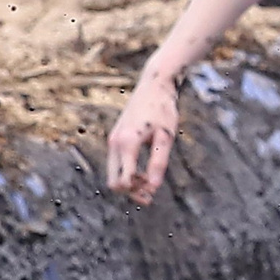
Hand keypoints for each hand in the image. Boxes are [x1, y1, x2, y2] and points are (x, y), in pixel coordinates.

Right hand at [107, 75, 179, 204]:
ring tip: (150, 182)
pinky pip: (116, 164)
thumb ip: (159, 162)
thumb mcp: (166, 137)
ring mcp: (113, 140)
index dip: (138, 191)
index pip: (123, 180)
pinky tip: (145, 172)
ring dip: (129, 182)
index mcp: (127, 143)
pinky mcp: (115, 138)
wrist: (154, 86)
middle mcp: (115, 143)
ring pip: (113, 173)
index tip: (153, 191)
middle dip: (130, 191)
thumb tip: (154, 188)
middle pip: (113, 181)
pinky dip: (127, 172)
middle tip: (150, 193)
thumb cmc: (163, 110)